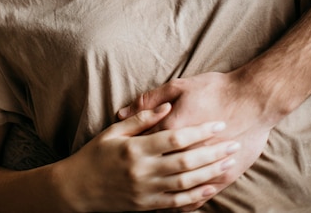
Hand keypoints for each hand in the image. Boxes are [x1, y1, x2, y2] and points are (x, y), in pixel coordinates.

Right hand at [58, 103, 239, 211]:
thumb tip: (167, 107)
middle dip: (213, 152)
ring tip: (229, 163)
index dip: (200, 131)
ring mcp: (146, 192)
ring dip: (210, 174)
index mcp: (136, 148)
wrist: (77, 190)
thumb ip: (141, 118)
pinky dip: (195, 198)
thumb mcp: (114, 131)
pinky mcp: (146, 207)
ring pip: (186, 184)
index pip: (176, 138)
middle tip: (233, 143)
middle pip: (186, 161)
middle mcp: (143, 171)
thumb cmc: (95, 155)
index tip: (218, 123)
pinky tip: (210, 189)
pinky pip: (176, 204)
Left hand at [118, 71, 270, 209]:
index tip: (122, 153)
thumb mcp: (179, 86)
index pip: (143, 143)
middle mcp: (187, 151)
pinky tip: (174, 204)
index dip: (131, 149)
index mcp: (173, 128)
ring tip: (145, 192)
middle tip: (127, 176)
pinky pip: (198, 197)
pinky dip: (185, 203)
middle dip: (140, 173)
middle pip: (157, 167)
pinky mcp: (224, 177)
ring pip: (177, 186)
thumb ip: (150, 101)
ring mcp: (206, 166)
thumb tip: (121, 111)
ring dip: (161, 190)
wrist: (254, 98)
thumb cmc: (216, 89)